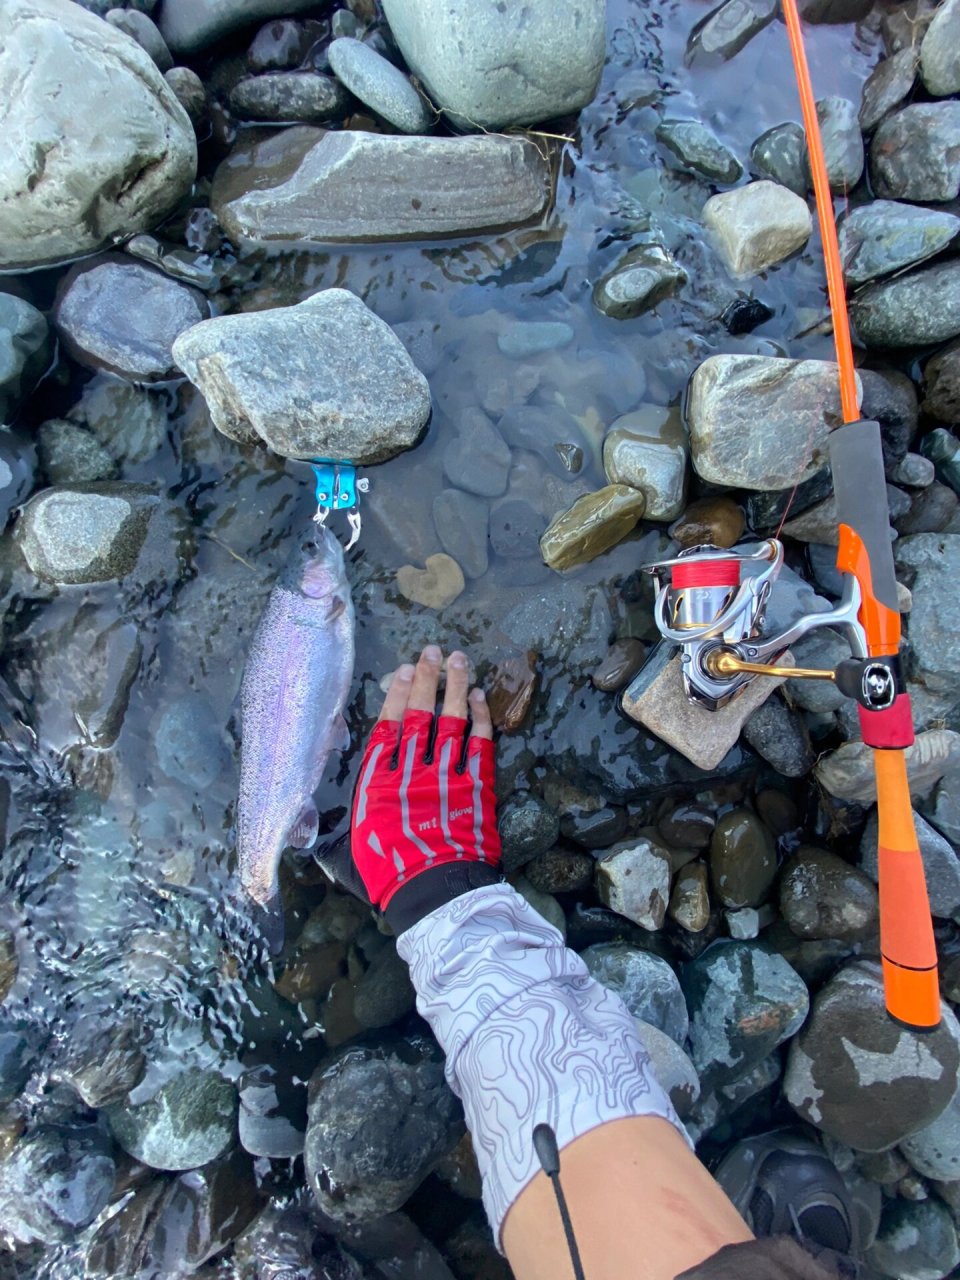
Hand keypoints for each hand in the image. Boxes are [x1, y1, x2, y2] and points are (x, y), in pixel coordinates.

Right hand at [347, 646, 501, 929]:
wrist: (435, 893)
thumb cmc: (387, 875)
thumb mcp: (350, 852)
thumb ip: (338, 828)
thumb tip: (307, 830)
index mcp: (377, 784)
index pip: (386, 728)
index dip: (395, 696)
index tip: (403, 670)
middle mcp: (411, 771)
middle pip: (420, 714)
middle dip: (427, 679)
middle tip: (434, 650)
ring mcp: (447, 776)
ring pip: (452, 721)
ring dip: (455, 687)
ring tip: (460, 659)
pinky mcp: (476, 788)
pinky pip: (480, 744)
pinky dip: (480, 719)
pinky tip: (479, 697)